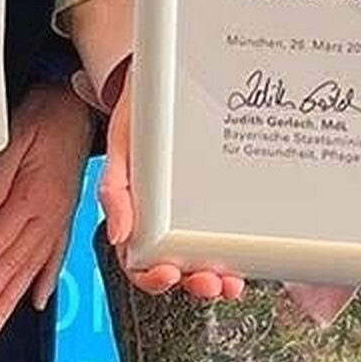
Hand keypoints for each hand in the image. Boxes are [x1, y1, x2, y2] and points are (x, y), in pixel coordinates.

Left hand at [0, 83, 94, 336]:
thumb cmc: (48, 116)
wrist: (79, 108)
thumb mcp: (16, 133)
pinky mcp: (64, 217)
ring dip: (10, 300)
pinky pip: (55, 257)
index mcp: (30, 199)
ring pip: (30, 269)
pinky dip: (45, 282)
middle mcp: (46, 216)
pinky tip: (38, 301)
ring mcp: (57, 219)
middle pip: (10, 267)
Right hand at [99, 69, 244, 300]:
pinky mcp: (219, 202)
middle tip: (207, 281)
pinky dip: (236, 254)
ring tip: (230, 281)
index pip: (138, 260)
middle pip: (177, 267)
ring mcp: (194, 214)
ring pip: (204, 259)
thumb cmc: (140, 114)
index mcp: (137, 213)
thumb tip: (118, 234)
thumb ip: (113, 188)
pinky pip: (226, 235)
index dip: (151, 276)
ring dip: (217, 278)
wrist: (168, 79)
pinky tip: (246, 259)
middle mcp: (166, 221)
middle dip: (192, 282)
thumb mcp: (121, 145)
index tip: (166, 273)